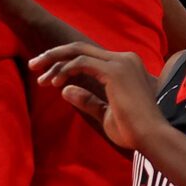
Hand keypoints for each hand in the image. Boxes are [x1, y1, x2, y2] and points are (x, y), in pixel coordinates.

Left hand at [32, 41, 161, 152]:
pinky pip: (81, 63)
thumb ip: (87, 100)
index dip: (64, 62)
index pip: (88, 56)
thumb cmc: (133, 131)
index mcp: (125, 66)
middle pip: (80, 48)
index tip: (46, 76)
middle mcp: (124, 58)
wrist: (152, 138)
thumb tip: (65, 90)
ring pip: (78, 51)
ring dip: (54, 62)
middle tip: (33, 65)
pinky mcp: (115, 71)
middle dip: (53, 55)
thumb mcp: (105, 114)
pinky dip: (65, 70)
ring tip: (39, 77)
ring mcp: (120, 62)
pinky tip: (54, 83)